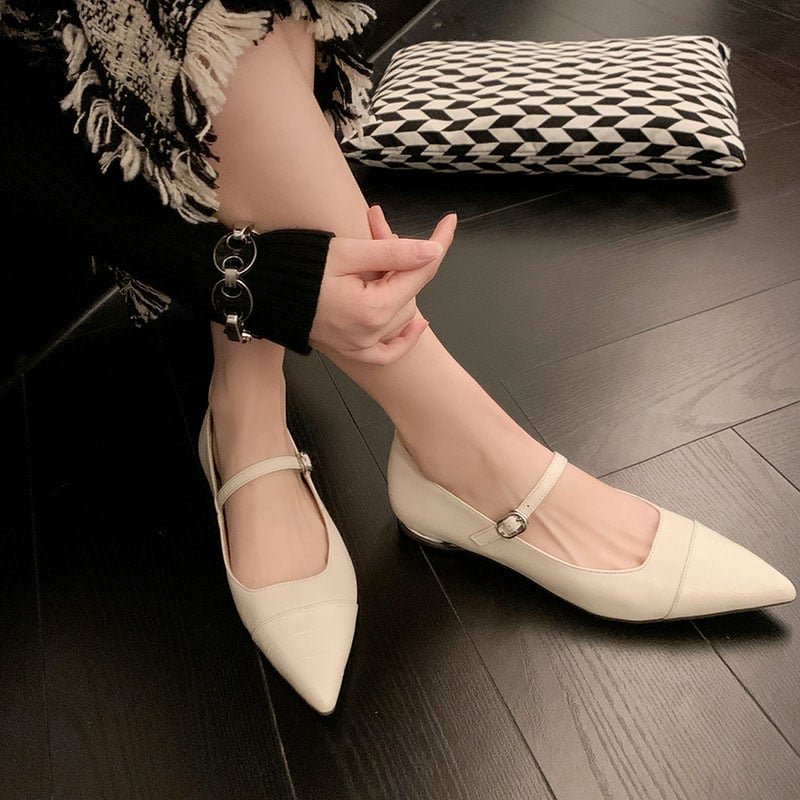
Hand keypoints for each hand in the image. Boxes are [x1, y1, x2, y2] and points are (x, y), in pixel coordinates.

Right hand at [309, 206, 457, 364]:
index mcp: (372, 308)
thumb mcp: (349, 252)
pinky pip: (387, 352)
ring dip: (397, 287)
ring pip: (402, 315)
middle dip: (403, 261)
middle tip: (379, 229)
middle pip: (410, 293)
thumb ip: (393, 253)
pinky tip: (416, 325)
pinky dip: (403, 339)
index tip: (449, 222)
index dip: (437, 244)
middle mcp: (370, 332)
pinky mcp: (351, 350)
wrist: (262, 290)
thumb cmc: (300, 267)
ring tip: (372, 259)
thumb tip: (433, 251)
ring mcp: (361, 345)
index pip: (419, 273)